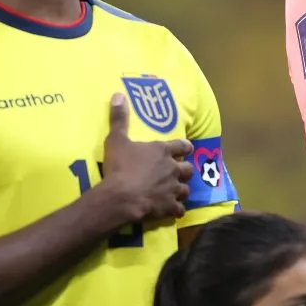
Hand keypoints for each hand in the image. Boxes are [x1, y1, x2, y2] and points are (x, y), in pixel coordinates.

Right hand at [102, 93, 193, 220]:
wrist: (122, 195)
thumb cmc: (120, 166)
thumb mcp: (116, 139)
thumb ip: (119, 118)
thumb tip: (118, 94)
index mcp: (162, 151)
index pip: (183, 145)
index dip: (185, 147)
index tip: (187, 149)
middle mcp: (173, 168)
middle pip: (188, 169)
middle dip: (184, 170)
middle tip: (178, 172)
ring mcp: (173, 189)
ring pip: (186, 189)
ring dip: (182, 190)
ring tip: (175, 192)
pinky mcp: (169, 207)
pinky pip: (179, 210)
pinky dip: (177, 210)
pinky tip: (172, 211)